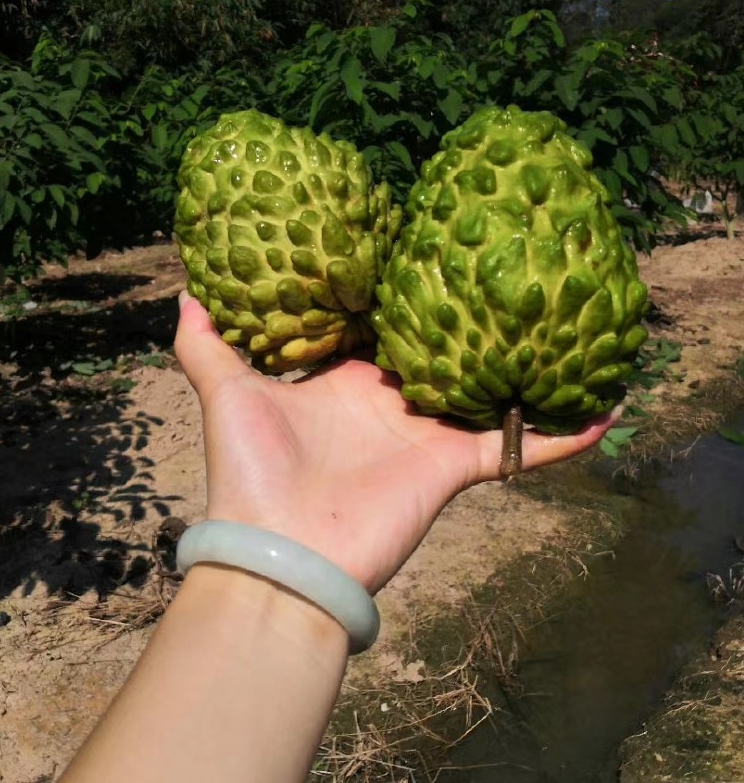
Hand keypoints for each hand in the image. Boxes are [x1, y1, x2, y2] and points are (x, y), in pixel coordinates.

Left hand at [174, 293, 614, 595]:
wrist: (277, 554)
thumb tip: (185, 291)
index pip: (384, 321)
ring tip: (573, 325)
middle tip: (510, 263)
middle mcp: (392, 399)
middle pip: (445, 348)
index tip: (430, 237)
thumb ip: (204, 343)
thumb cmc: (249, 469)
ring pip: (492, 388)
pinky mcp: (454, 465)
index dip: (405, 285)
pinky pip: (520, 445)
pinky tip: (606, 408)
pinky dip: (563, 434)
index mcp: (346, 377)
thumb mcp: (225, 391)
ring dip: (532, 365)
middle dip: (474, 315)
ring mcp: (428, 432)